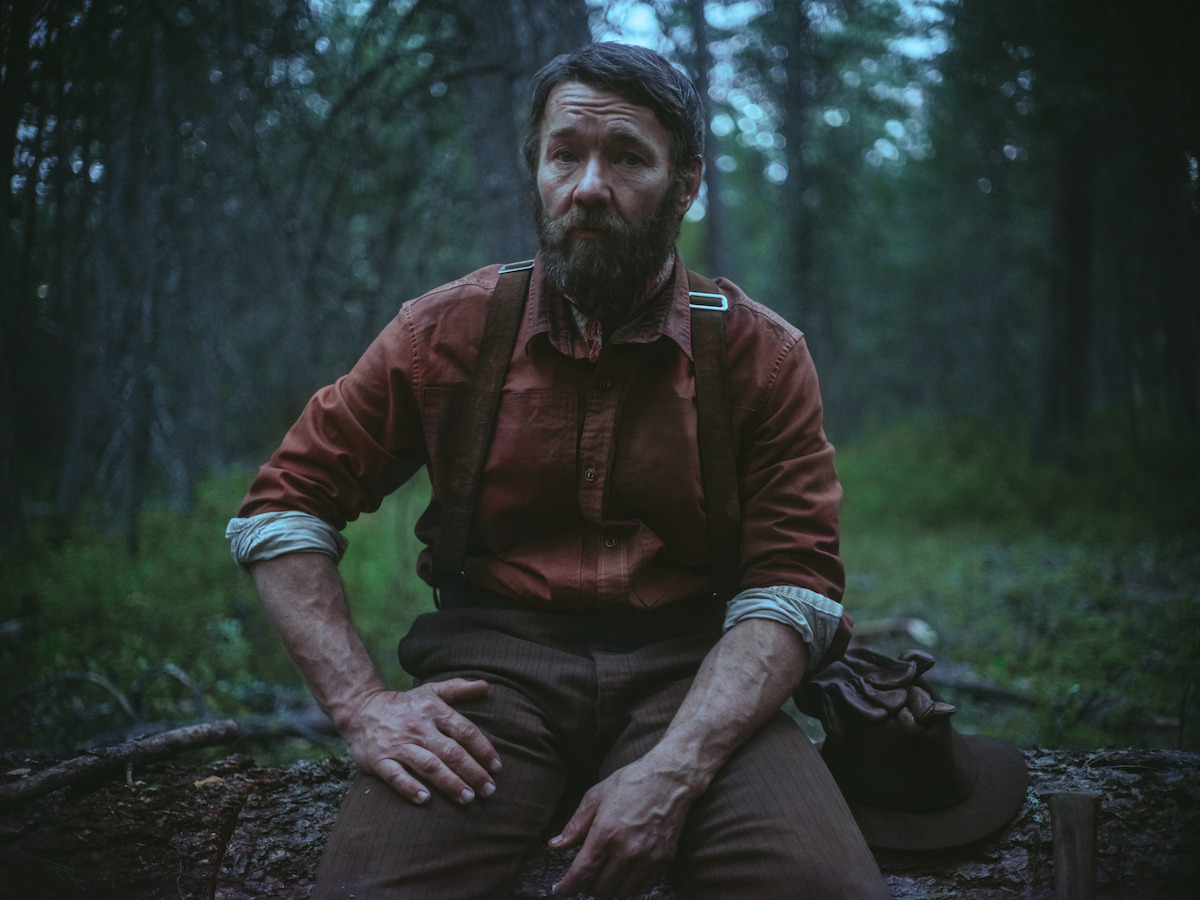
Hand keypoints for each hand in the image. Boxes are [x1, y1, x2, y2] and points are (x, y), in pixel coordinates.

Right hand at [339, 678, 501, 805]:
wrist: (360, 709)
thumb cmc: (404, 704)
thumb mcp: (431, 691)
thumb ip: (458, 688)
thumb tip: (486, 685)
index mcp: (433, 710)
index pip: (464, 730)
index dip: (483, 749)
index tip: (497, 767)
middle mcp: (417, 727)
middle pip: (450, 751)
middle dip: (472, 772)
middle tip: (489, 790)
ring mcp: (397, 744)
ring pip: (427, 765)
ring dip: (449, 783)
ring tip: (467, 798)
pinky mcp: (379, 760)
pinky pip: (396, 776)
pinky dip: (410, 788)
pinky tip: (426, 800)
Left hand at [549, 754, 694, 897]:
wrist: (670, 778)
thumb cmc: (631, 782)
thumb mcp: (596, 797)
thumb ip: (575, 825)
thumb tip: (554, 846)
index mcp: (606, 832)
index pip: (582, 873)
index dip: (567, 887)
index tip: (559, 891)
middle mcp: (627, 849)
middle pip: (600, 887)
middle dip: (587, 885)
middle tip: (585, 874)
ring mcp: (648, 857)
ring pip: (621, 891)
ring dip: (608, 888)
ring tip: (603, 874)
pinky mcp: (663, 860)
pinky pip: (642, 887)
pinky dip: (629, 886)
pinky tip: (624, 873)